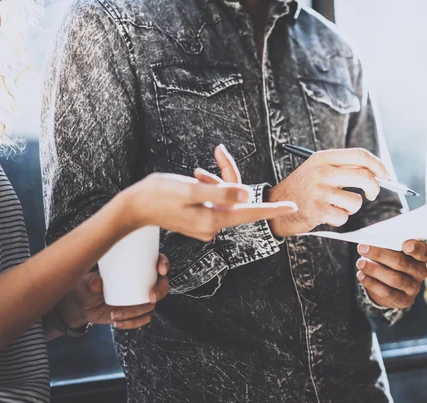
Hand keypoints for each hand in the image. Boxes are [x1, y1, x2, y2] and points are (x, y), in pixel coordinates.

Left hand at [58, 255, 170, 329]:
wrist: (83, 305)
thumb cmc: (87, 285)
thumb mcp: (87, 281)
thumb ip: (92, 282)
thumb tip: (97, 282)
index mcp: (135, 267)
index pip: (156, 261)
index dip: (163, 264)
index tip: (161, 270)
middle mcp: (142, 282)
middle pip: (162, 285)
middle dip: (160, 291)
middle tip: (150, 297)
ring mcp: (140, 298)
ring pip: (150, 305)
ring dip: (136, 311)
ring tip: (114, 314)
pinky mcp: (135, 313)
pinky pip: (142, 319)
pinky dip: (132, 323)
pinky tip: (118, 322)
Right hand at [124, 146, 296, 241]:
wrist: (134, 206)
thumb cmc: (158, 194)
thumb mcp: (190, 190)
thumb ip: (220, 193)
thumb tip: (247, 195)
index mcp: (214, 219)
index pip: (251, 213)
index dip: (273, 209)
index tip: (293, 207)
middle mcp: (213, 225)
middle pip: (236, 199)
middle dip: (228, 177)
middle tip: (219, 152)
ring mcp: (206, 224)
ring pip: (224, 197)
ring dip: (213, 181)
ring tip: (193, 174)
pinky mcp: (199, 219)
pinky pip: (213, 200)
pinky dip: (207, 187)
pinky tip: (192, 180)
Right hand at [264, 148, 388, 236]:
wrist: (275, 206)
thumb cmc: (302, 188)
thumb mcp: (317, 169)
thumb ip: (342, 168)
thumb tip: (377, 174)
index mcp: (324, 158)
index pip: (359, 156)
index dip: (377, 165)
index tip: (385, 175)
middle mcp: (322, 172)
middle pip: (364, 176)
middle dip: (374, 188)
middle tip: (372, 194)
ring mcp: (320, 192)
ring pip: (356, 201)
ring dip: (351, 208)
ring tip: (336, 206)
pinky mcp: (318, 210)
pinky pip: (343, 217)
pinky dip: (339, 219)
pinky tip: (325, 215)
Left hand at [356, 240, 426, 308]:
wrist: (388, 283)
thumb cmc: (389, 258)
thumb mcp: (390, 249)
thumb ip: (386, 244)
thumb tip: (371, 242)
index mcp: (421, 255)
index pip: (422, 251)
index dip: (415, 248)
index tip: (405, 245)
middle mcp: (420, 271)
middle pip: (402, 263)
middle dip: (380, 255)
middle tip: (362, 248)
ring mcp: (414, 287)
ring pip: (395, 279)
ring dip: (374, 270)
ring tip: (360, 263)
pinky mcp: (404, 300)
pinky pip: (388, 293)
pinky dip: (372, 284)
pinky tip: (361, 275)